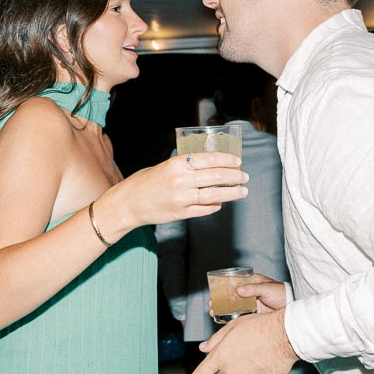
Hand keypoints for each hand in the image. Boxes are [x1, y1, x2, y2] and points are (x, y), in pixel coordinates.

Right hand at [102, 151, 246, 233]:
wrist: (129, 203)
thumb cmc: (146, 182)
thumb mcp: (166, 166)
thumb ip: (187, 166)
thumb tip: (211, 166)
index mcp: (177, 164)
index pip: (209, 159)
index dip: (227, 160)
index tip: (237, 161)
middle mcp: (181, 181)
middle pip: (216, 177)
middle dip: (234, 177)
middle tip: (245, 176)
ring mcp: (182, 199)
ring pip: (215, 194)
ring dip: (232, 193)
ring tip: (242, 191)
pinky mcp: (181, 213)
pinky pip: (205, 209)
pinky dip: (216, 205)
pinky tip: (222, 202)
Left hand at [176, 306, 298, 373]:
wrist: (285, 335)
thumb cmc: (258, 327)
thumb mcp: (232, 327)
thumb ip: (215, 340)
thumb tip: (204, 349)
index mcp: (219, 357)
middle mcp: (229, 372)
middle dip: (226, 369)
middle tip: (241, 354)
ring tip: (253, 359)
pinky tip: (260, 369)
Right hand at [204, 275, 285, 320]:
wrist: (291, 308)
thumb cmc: (281, 293)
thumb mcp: (267, 288)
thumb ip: (253, 289)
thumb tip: (239, 289)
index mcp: (252, 282)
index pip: (235, 282)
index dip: (224, 286)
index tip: (215, 290)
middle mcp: (249, 292)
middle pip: (231, 295)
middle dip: (220, 299)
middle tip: (211, 304)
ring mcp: (250, 303)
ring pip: (233, 305)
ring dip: (223, 308)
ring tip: (213, 312)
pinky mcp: (253, 313)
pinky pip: (239, 315)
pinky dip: (230, 317)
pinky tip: (222, 319)